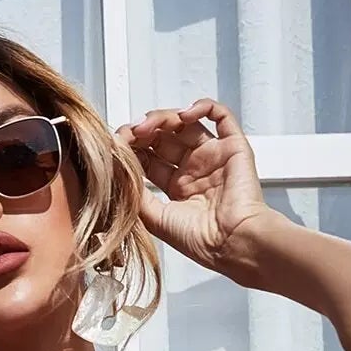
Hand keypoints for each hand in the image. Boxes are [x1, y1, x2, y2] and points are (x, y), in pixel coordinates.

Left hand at [116, 99, 270, 274]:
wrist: (230, 242)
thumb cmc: (200, 240)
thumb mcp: (155, 219)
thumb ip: (136, 195)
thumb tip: (117, 172)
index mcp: (177, 188)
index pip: (151, 158)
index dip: (134, 147)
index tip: (118, 144)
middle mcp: (194, 170)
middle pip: (165, 138)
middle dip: (146, 131)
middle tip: (132, 131)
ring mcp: (213, 156)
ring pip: (186, 123)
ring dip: (165, 118)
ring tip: (150, 124)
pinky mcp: (233, 147)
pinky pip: (221, 115)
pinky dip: (202, 107)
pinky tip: (184, 116)